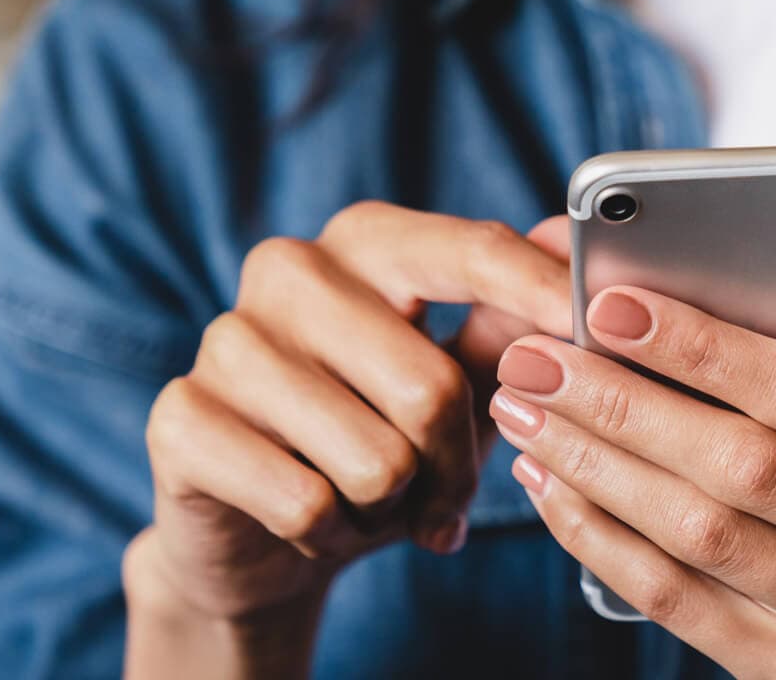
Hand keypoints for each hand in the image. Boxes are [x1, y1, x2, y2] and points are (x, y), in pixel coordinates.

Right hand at [126, 204, 571, 629]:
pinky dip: (331, 534)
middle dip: (456, 466)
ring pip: (375, 458)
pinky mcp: (180, 418)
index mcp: (367, 240)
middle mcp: (289, 269)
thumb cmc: (377, 436)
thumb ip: (512, 321)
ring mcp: (226, 339)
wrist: (261, 530)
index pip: (470, 251)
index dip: (540, 294)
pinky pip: (306, 502)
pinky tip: (317, 521)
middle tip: (445, 496)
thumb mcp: (458, 381)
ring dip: (392, 507)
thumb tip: (573, 249)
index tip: (595, 327)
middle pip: (432, 386)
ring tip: (372, 500)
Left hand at [491, 279, 775, 678]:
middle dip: (624, 404)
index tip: (612, 304)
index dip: (707, 349)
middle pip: (744, 467)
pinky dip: (598, 536)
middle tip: (537, 358)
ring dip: (594, 466)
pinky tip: (551, 483)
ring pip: (698, 537)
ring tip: (525, 410)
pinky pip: (673, 600)